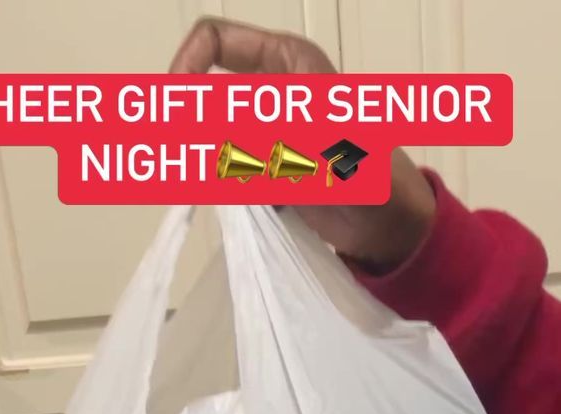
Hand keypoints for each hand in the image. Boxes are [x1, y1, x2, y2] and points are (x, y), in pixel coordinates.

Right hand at [170, 17, 435, 272]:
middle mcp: (270, 89)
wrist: (389, 224)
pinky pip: (224, 171)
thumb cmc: (366, 172)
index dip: (185, 66)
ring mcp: (265, 130)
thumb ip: (253, 130)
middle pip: (205, 92)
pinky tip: (250, 203)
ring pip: (210, 135)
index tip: (174, 108)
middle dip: (193, 126)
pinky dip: (223, 188)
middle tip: (189, 162)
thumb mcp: (307, 140)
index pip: (214, 39)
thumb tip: (199, 123)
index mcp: (286, 60)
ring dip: (208, 162)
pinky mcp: (263, 169)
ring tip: (235, 188)